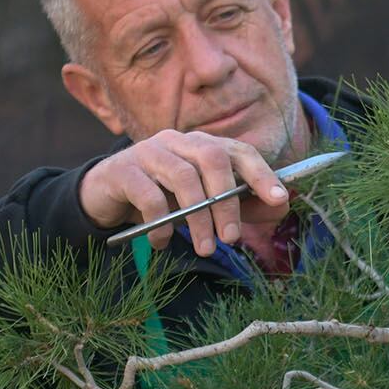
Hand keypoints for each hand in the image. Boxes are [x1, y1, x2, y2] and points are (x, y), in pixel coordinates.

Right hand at [78, 130, 291, 254]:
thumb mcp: (205, 201)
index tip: (279, 199)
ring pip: (183, 178)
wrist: (106, 195)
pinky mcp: (122, 169)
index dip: (262, 173)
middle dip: (227, 202)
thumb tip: (282, 206)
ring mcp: (149, 151)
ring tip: (205, 247)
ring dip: (198, 218)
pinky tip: (162, 242)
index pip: (239, 151)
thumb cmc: (165, 197)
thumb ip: (243, 203)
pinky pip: (148, 196)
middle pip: (213, 159)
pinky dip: (160, 224)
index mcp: (203, 145)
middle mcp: (179, 141)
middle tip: (232, 238)